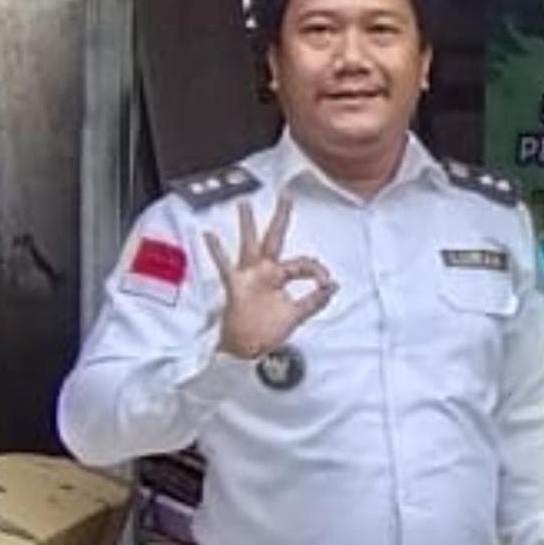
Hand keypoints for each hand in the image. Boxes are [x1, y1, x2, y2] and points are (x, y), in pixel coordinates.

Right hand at [206, 189, 334, 360]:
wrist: (247, 349)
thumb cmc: (268, 331)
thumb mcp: (296, 316)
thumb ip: (314, 301)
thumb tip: (334, 286)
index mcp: (280, 277)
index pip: (302, 263)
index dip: (317, 271)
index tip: (326, 282)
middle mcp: (265, 272)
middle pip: (275, 239)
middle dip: (281, 217)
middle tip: (286, 196)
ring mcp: (249, 277)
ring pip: (249, 245)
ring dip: (248, 225)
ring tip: (245, 204)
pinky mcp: (235, 286)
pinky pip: (224, 266)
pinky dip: (217, 251)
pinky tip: (209, 235)